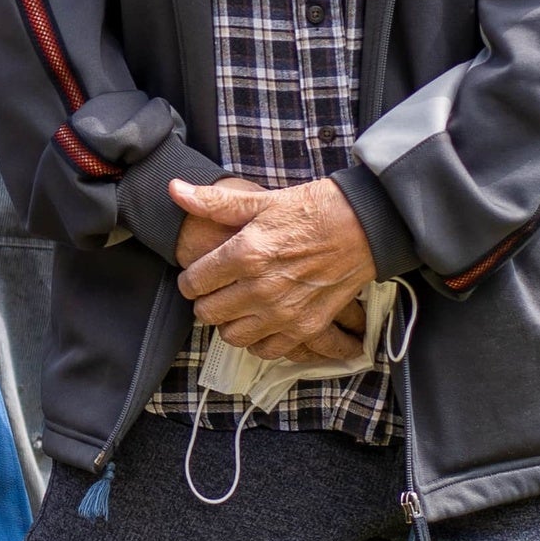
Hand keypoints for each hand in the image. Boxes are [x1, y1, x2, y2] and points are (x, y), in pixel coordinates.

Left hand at [170, 177, 375, 361]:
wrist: (364, 226)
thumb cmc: (312, 210)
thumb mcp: (261, 201)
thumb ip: (214, 203)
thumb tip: (174, 190)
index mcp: (246, 254)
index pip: (193, 283)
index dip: (189, 279)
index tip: (198, 274)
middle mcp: (262, 288)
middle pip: (207, 314)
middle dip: (205, 302)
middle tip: (215, 290)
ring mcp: (285, 312)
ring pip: (232, 336)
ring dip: (229, 323)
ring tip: (236, 306)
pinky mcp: (307, 327)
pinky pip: (267, 350)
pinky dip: (259, 340)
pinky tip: (260, 322)